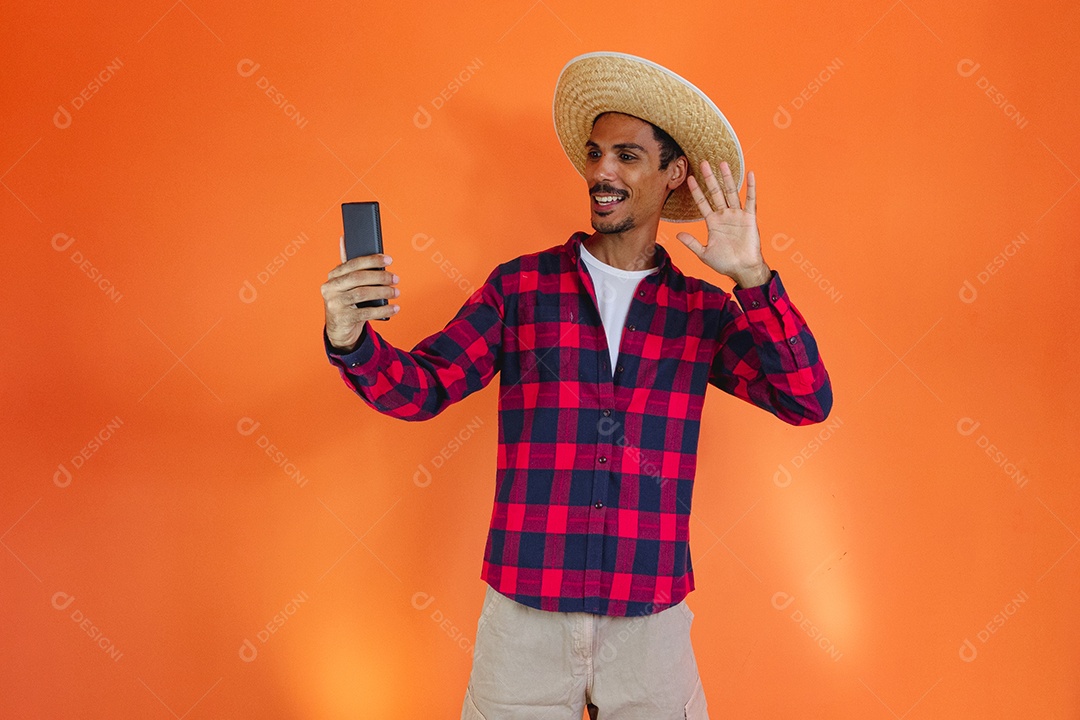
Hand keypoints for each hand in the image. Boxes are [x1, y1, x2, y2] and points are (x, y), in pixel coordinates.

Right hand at [320, 235, 399, 352]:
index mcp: (332, 276)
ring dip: (383, 292)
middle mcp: (330, 289)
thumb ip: (348, 265)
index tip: (389, 260)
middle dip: (380, 277)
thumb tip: (344, 238)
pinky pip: (366, 312)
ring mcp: (335, 304)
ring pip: (362, 294)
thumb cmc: (347, 302)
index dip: (372, 260)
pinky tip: (394, 308)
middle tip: (396, 279)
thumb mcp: (346, 284)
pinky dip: (383, 309)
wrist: (340, 330)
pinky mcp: (343, 318)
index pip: (353, 264)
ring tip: (396, 292)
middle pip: (358, 278)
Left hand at [676, 160, 770, 287]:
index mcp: (713, 222)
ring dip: (727, 178)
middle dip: (709, 178)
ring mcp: (737, 215)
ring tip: (722, 163)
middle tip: (703, 162)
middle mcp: (724, 215)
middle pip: (715, 192)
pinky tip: (749, 174)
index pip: (703, 202)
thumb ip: (692, 243)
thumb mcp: (704, 253)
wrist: (742, 269)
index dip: (696, 191)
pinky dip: (751, 187)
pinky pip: (751, 200)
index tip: (689, 178)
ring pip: (731, 192)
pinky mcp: (750, 218)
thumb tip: (678, 234)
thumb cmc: (725, 263)